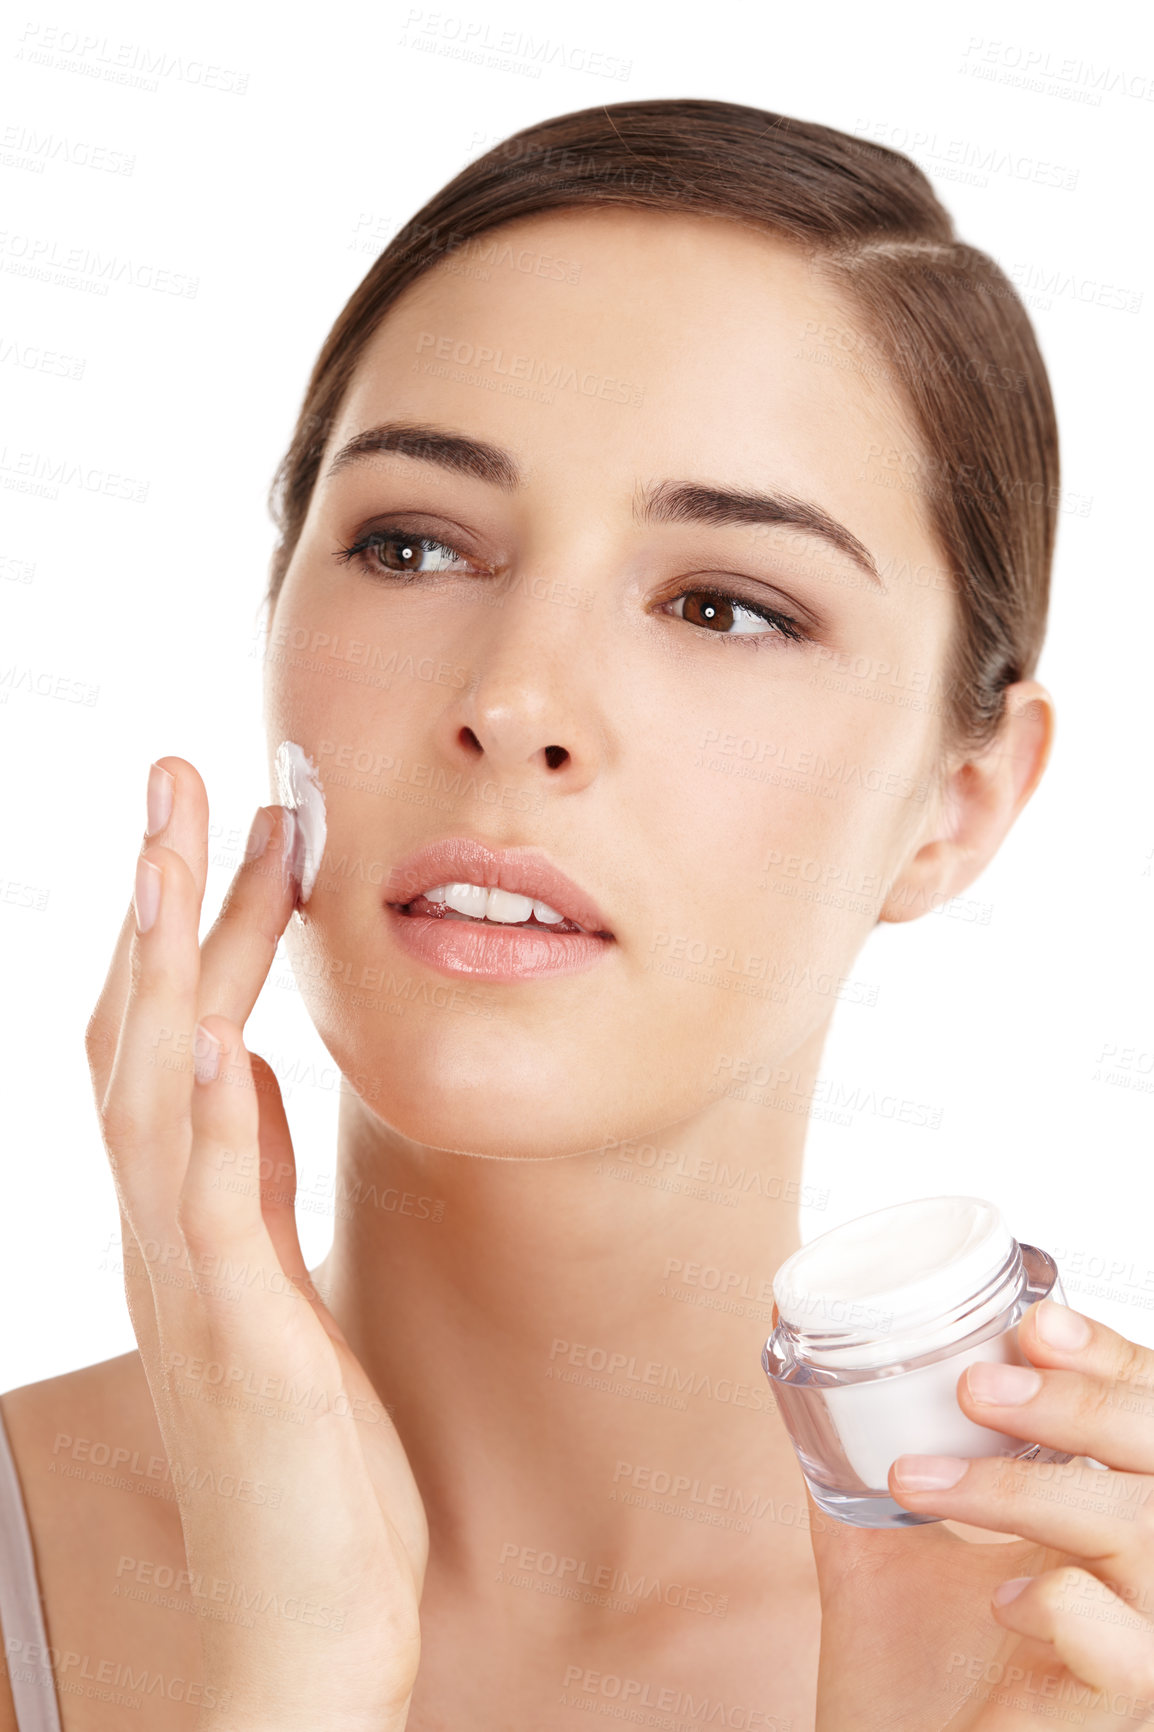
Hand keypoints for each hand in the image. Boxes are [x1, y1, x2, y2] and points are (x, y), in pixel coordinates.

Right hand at [86, 757, 427, 1731]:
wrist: (305, 1621)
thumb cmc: (304, 1460)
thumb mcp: (281, 1283)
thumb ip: (251, 1175)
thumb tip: (244, 1067)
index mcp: (188, 1212)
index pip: (164, 1035)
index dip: (182, 924)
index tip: (219, 825)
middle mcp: (166, 1229)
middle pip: (137, 1028)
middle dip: (155, 896)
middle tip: (171, 775)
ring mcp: (188, 1277)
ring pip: (149, 1086)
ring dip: (158, 960)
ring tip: (166, 846)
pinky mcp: (234, 1331)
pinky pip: (203, 1196)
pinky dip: (198, 1103)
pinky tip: (207, 1022)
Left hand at [807, 1297, 1153, 1728]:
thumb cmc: (899, 1678)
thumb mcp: (878, 1545)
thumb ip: (863, 1459)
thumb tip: (801, 1356)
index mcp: (1101, 1528)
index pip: (1147, 1417)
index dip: (1114, 1363)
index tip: (1035, 1325)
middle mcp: (1140, 1582)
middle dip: (1086, 1404)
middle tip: (977, 1390)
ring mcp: (1139, 1650)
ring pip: (1148, 1539)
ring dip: (1031, 1493)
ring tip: (923, 1486)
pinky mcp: (1115, 1716)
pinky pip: (1129, 1651)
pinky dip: (1063, 1605)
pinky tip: (1003, 1601)